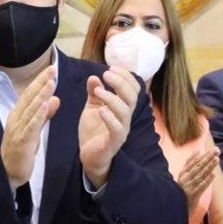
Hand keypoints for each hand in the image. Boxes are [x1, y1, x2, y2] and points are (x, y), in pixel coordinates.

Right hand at [0, 66, 59, 187]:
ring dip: (41, 95)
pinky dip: (39, 115)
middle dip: (41, 83)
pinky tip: (46, 105)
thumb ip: (44, 115)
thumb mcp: (34, 130)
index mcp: (18, 115)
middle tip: (52, 69)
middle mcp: (16, 119)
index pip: (29, 94)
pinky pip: (31, 126)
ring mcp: (18, 129)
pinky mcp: (22, 141)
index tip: (50, 69)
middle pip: (29, 97)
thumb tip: (54, 99)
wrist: (8, 172)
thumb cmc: (20, 151)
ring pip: (31, 109)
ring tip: (50, 82)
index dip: (39, 81)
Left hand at [78, 68, 138, 186]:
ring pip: (125, 111)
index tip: (111, 67)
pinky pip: (116, 129)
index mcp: (122, 108)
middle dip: (121, 83)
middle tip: (106, 73)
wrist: (89, 156)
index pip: (133, 89)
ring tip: (98, 91)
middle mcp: (125, 118)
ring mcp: (121, 130)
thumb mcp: (92, 107)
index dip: (126, 76)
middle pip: (132, 97)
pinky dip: (110, 118)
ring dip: (112, 98)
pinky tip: (101, 110)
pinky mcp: (113, 142)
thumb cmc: (94, 131)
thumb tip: (93, 77)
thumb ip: (94, 93)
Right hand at [177, 147, 218, 210]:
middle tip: (217, 152)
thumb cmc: (182, 189)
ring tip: (217, 160)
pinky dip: (207, 181)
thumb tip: (196, 151)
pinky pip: (201, 187)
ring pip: (200, 175)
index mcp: (182, 173)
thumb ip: (189, 164)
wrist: (176, 208)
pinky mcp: (193, 196)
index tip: (212, 150)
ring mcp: (189, 187)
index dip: (203, 155)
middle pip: (198, 167)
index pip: (193, 162)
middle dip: (208, 158)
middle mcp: (185, 179)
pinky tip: (213, 175)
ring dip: (209, 167)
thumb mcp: (183, 175)